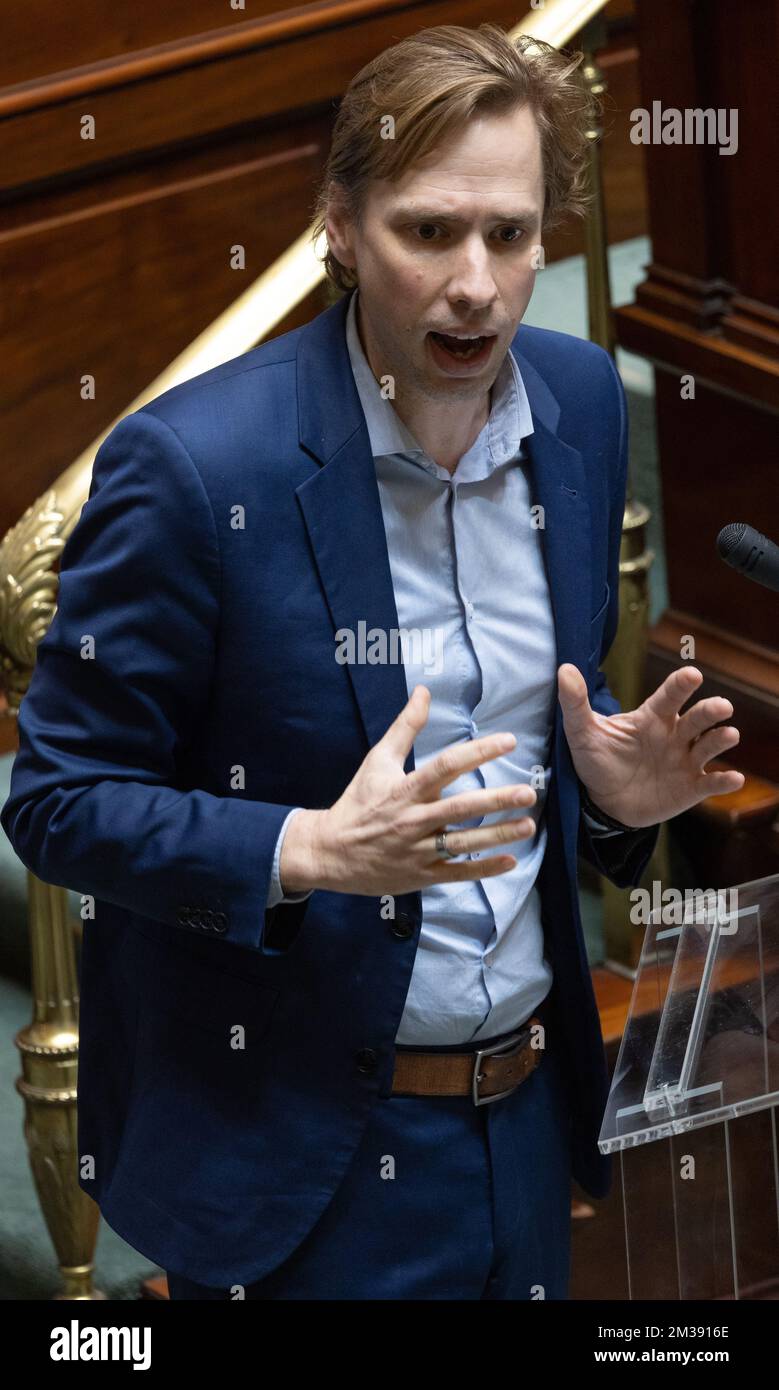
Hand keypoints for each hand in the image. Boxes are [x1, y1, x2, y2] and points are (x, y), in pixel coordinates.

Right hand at [279, 685, 537, 895]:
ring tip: (528, 824)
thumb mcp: (377, 760)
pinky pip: (456, 873)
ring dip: (498, 835)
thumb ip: (405, 727)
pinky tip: (511, 861)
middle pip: (460, 808)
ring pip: (463, 844)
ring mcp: (418, 850)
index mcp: (405, 790)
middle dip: (496, 800)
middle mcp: (413, 820)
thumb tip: (424, 691)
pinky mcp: (421, 875)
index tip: (508, 741)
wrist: (330, 852)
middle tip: (527, 792)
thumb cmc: (358, 802)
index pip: (445, 766)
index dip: (477, 752)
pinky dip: (484, 870)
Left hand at [557, 662, 745, 828]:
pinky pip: (711, 783)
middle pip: (696, 718)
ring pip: (708, 746)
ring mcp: (685, 761)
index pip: (669, 696)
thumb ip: (575, 702)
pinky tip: (733, 778)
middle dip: (710, 711)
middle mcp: (674, 735)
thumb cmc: (597, 761)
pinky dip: (724, 781)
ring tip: (729, 734)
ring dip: (720, 740)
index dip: (681, 685)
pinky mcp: (691, 788)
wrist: (602, 804)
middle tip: (722, 706)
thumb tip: (564, 669)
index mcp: (652, 717)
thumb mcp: (582, 733)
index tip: (692, 674)